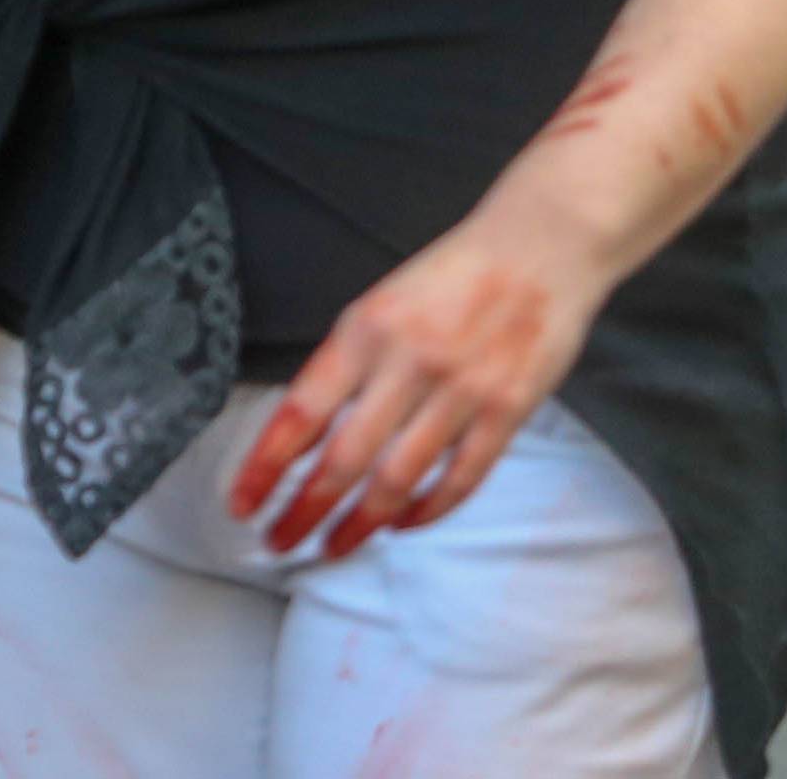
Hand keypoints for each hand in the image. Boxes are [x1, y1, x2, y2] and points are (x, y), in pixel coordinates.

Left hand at [228, 209, 610, 559]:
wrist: (544, 240)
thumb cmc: (458, 271)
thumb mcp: (386, 301)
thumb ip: (350, 362)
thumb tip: (305, 433)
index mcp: (371, 326)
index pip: (303, 411)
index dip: (266, 465)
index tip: (242, 501)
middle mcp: (412, 359)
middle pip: (343, 460)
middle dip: (302, 512)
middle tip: (278, 540)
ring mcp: (463, 388)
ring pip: (397, 480)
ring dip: (358, 524)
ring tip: (334, 545)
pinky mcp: (507, 409)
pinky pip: (460, 479)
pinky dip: (426, 510)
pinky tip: (402, 522)